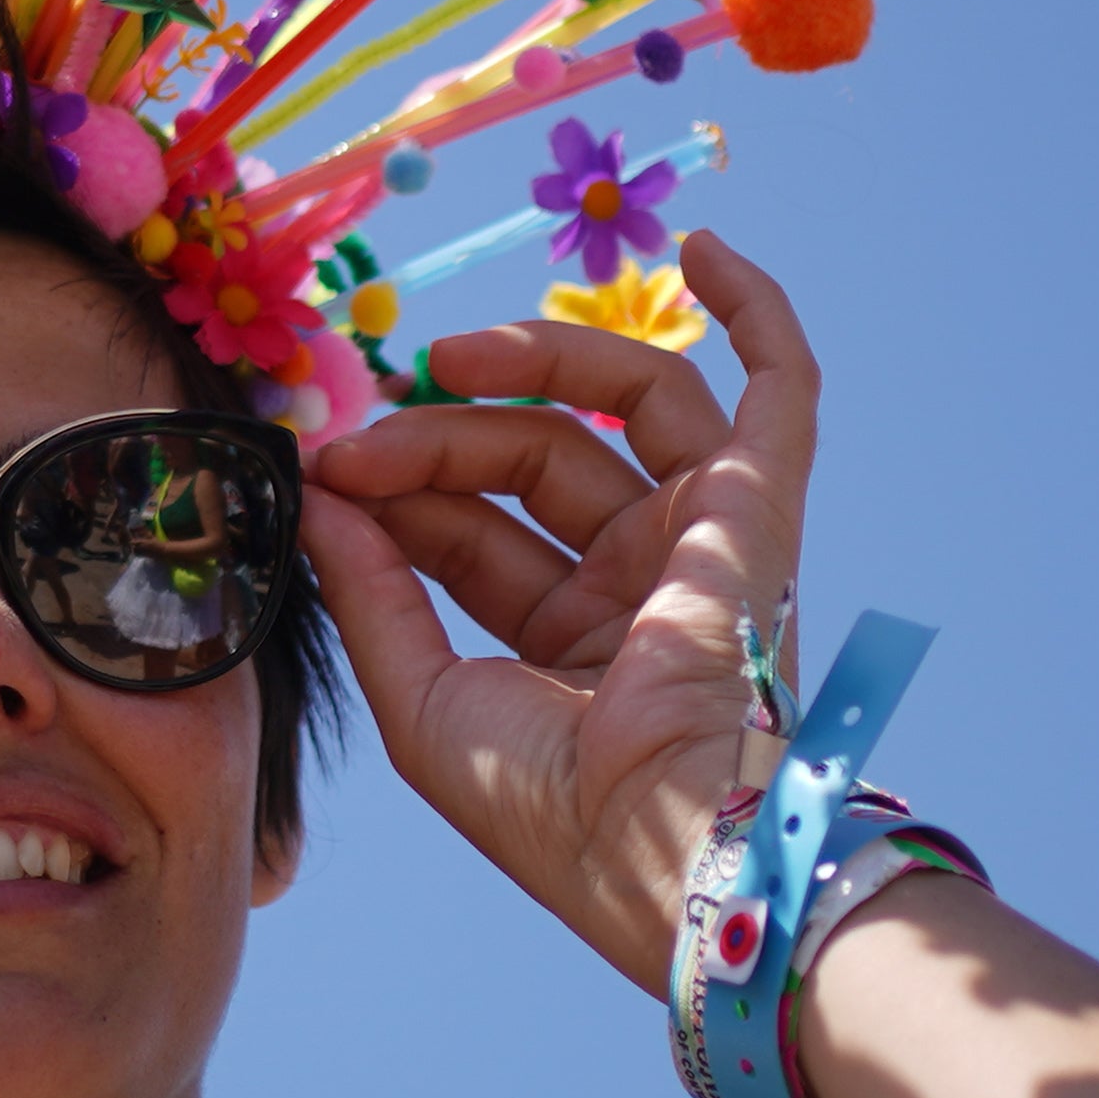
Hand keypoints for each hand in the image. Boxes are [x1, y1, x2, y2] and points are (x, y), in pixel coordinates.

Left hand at [300, 231, 819, 994]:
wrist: (661, 847)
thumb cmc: (550, 808)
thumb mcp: (422, 699)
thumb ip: (372, 593)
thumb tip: (318, 498)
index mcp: (572, 641)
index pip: (471, 528)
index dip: (398, 487)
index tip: (322, 470)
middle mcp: (643, 583)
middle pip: (535, 457)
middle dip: (441, 436)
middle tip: (361, 439)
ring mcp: (705, 540)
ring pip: (623, 407)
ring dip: (537, 364)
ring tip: (448, 358)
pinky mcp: (760, 508)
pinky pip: (781, 389)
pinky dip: (751, 313)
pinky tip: (700, 250)